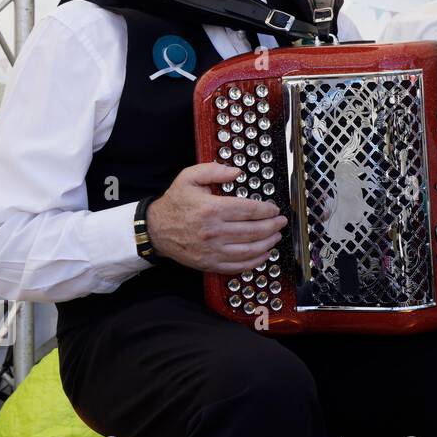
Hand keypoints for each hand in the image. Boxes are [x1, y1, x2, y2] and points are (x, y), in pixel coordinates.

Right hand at [145, 162, 286, 273]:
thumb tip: (236, 172)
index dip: (267, 210)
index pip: (249, 210)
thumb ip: (213, 170)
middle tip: (281, 222)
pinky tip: (263, 254)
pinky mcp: (209, 263)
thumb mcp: (189, 178)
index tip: (274, 209)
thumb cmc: (175, 203)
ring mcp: (211, 250)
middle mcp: (213, 231)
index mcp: (211, 209)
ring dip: (268, 243)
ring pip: (249, 250)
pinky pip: (237, 266)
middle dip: (272, 226)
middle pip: (253, 231)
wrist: (155, 230)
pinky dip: (254, 261)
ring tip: (276, 236)